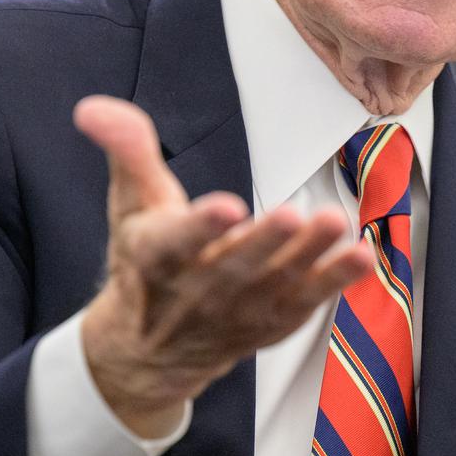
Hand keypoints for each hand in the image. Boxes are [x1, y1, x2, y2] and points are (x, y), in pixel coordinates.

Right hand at [74, 95, 373, 437]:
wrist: (153, 348)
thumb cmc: (145, 259)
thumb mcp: (130, 204)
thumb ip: (126, 151)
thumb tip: (93, 107)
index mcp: (155, 257)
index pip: (174, 244)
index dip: (200, 227)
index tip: (226, 207)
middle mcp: (197, 292)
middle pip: (235, 266)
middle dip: (265, 242)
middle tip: (292, 215)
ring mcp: (240, 312)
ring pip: (278, 284)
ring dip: (309, 257)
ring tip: (333, 223)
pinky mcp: (274, 322)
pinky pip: (308, 303)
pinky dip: (336, 282)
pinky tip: (362, 256)